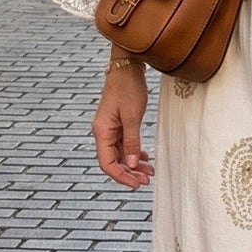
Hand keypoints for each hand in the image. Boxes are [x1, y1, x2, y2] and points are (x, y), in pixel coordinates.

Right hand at [93, 62, 152, 188]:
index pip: (107, 163)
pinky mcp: (118, 125)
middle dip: (129, 173)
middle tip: (146, 180)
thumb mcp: (132, 116)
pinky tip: (144, 158)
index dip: (120, 176)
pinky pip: (124, 145)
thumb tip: (131, 164)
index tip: (136, 184)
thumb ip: (132, 141)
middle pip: (113, 161)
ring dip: (133, 165)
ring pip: (120, 154)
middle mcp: (103, 132)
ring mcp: (110, 129)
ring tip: (149, 172)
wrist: (127, 67)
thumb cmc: (128, 87)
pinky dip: (134, 153)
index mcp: (102, 131)